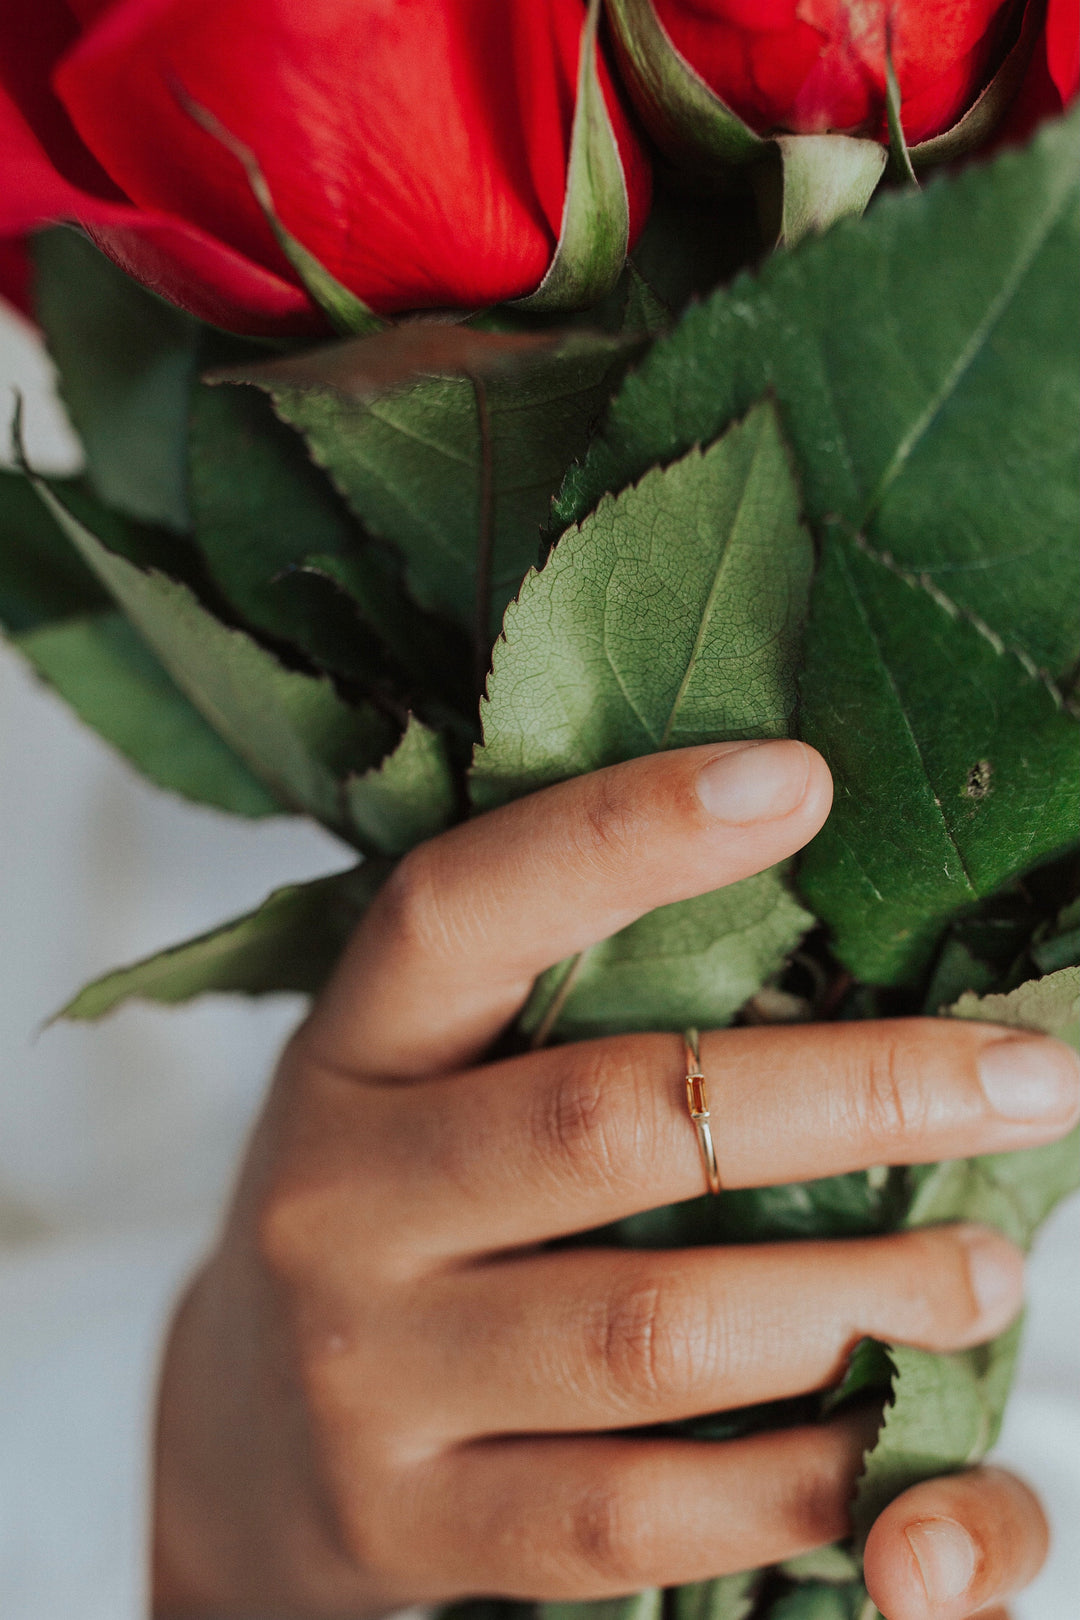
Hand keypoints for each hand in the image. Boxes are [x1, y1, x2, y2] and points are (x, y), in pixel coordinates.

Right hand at [151, 741, 1077, 1618]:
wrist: (242, 1436)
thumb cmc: (394, 1208)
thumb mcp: (427, 1079)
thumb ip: (559, 1006)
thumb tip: (819, 913)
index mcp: (350, 1048)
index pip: (463, 909)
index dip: (620, 835)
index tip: (800, 778)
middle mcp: (337, 1200)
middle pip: (609, 1122)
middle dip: (849, 1093)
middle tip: (1029, 1076)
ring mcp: (367, 1373)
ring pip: (648, 1329)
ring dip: (856, 1295)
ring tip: (987, 1270)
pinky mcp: (412, 1525)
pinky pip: (637, 1512)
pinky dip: (797, 1477)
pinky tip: (896, 1430)